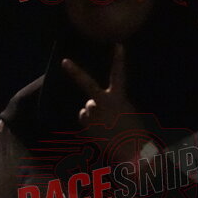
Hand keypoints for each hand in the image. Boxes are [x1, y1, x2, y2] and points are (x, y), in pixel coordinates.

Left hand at [62, 44, 141, 162]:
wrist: (132, 151)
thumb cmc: (133, 131)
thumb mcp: (126, 111)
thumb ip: (111, 103)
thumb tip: (92, 103)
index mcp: (118, 98)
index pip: (119, 75)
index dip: (119, 60)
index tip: (118, 45)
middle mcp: (103, 103)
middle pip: (87, 84)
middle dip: (75, 72)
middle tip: (64, 61)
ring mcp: (93, 115)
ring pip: (87, 109)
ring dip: (92, 114)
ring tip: (105, 125)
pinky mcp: (87, 126)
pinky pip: (85, 121)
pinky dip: (90, 125)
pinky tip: (101, 132)